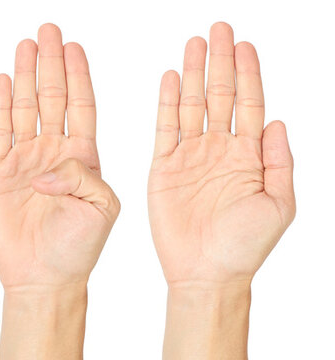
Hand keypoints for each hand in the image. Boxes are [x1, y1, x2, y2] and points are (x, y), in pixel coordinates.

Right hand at [0, 24, 118, 291]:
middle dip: (51, 62)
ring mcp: (26, 160)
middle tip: (48, 30)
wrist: (43, 278)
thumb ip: (85, 179)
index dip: (78, 75)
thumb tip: (49, 165)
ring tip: (25, 45)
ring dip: (25, 75)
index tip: (74, 46)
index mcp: (85, 158)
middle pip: (53, 96)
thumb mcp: (102, 211)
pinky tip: (1, 81)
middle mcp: (55, 152)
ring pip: (25, 107)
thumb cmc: (78, 250)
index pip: (82, 105)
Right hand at [149, 22, 294, 358]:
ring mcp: (191, 157)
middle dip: (220, 62)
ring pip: (192, 105)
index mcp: (249, 157)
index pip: (250, 104)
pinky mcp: (164, 168)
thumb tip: (279, 122)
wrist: (206, 273)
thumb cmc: (244, 247)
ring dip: (193, 74)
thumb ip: (280, 162)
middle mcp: (220, 150)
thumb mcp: (279, 205)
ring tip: (194, 44)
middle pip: (221, 95)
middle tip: (219, 29)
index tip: (245, 45)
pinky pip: (164, 129)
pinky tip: (168, 79)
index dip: (249, 73)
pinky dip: (166, 103)